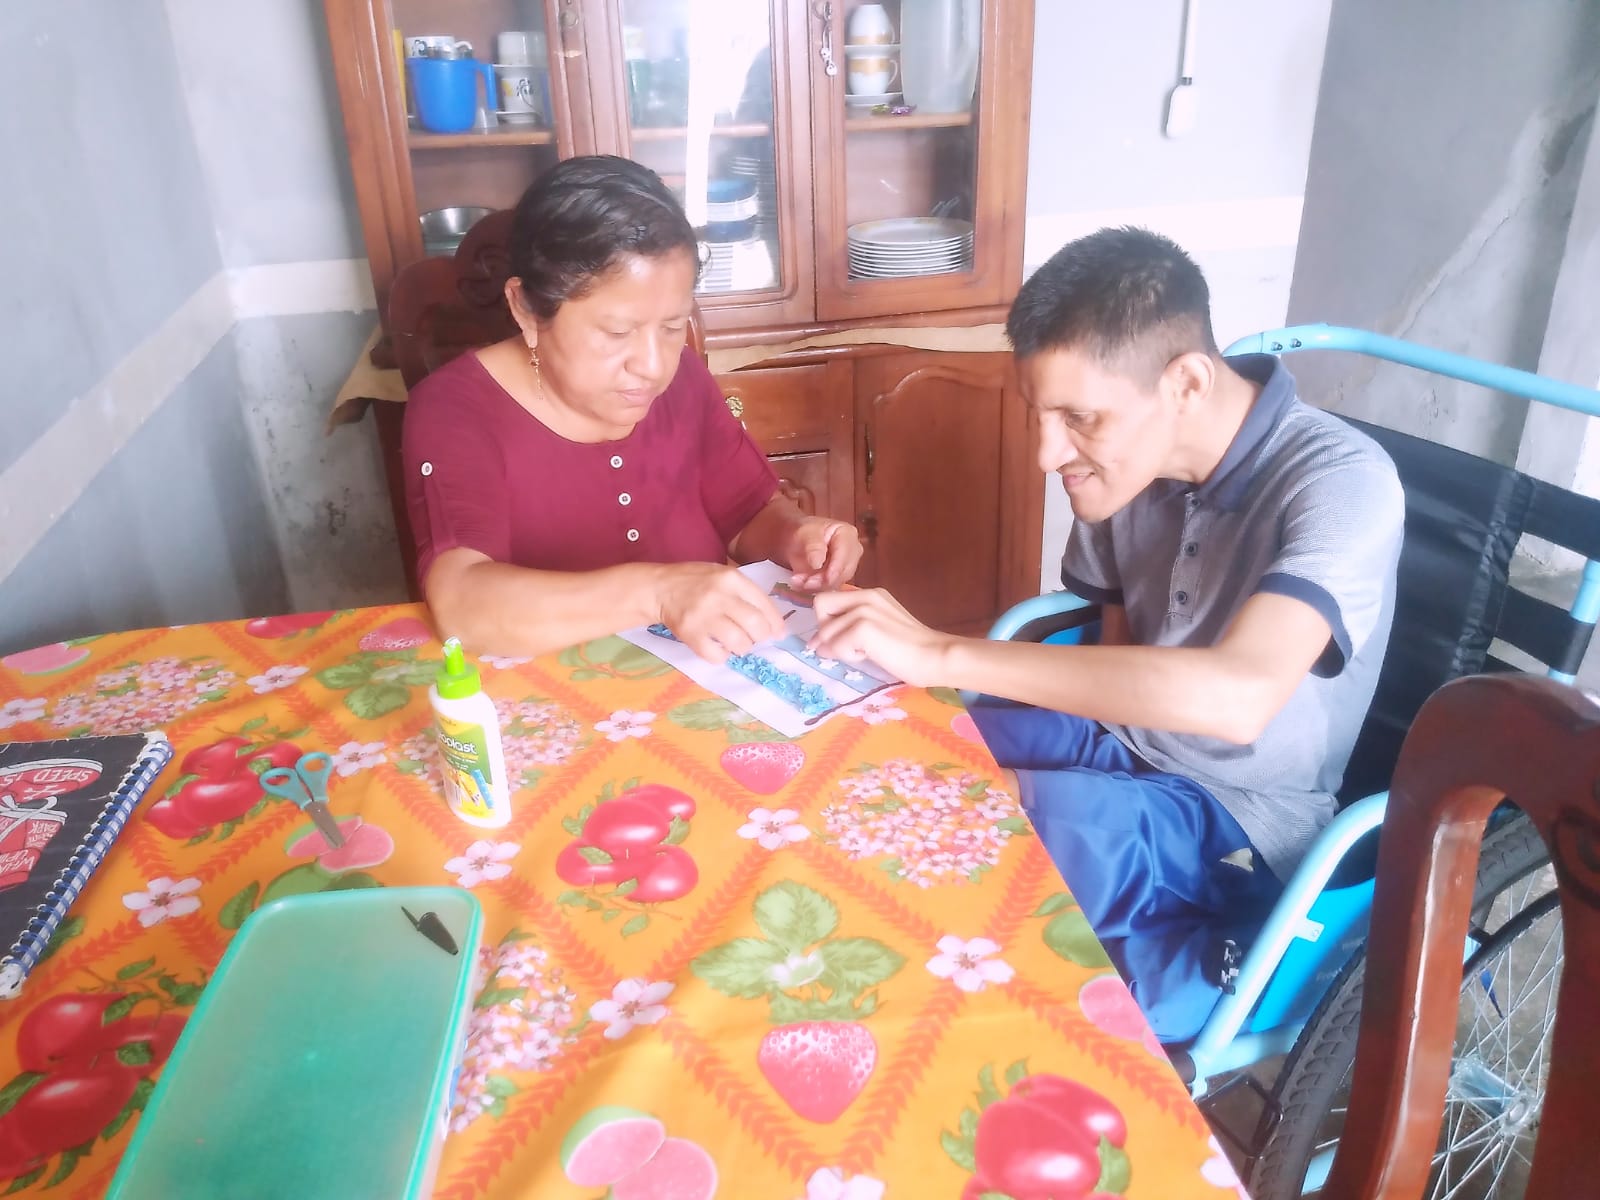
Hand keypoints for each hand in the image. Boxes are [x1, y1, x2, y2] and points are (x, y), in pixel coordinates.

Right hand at [655, 564, 784, 662]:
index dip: (776, 623)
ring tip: (737, 643)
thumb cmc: (696, 581)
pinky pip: (716, 655)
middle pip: (755, 625)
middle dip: (761, 637)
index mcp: (731, 578)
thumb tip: (774, 624)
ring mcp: (703, 616)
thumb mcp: (723, 575)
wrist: (659, 588)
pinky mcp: (690, 634)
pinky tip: (720, 649)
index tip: (778, 633)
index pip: (764, 604)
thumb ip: (746, 593)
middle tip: (755, 638)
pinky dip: (722, 656)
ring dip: (743, 647)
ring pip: (739, 642)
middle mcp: (719, 596)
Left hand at [785, 517, 862, 590]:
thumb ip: (813, 546)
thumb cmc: (803, 532)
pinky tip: (800, 585)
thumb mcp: (805, 534)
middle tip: (804, 582)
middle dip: (823, 581)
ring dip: (815, 586)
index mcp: (847, 534)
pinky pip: (828, 589)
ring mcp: (846, 567)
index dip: (836, 568)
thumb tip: (817, 563)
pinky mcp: (838, 580)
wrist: (797, 541)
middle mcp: (852, 552)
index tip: (825, 578)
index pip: (845, 554)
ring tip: (797, 581)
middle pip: (844, 572)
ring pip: (836, 583)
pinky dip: (813, 589)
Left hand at [809, 587, 952, 686]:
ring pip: (826, 631)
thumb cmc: (912, 649)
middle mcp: (865, 596)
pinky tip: (869, 655)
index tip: (834, 642)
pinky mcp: (863, 627)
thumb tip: (818, 644)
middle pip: (821, 607)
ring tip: (866, 653)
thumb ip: (852, 627)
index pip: (829, 599)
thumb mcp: (879, 630)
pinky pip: (835, 646)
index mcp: (870, 594)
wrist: (935, 656)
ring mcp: (863, 610)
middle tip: (848, 649)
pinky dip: (847, 656)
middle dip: (826, 632)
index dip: (826, 621)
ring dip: (839, 648)